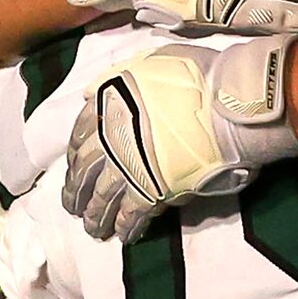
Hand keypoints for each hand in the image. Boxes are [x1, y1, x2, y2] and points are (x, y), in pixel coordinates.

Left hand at [64, 36, 297, 242]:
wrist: (223, 104)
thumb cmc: (197, 77)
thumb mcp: (153, 61)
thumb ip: (127, 76)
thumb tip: (106, 87)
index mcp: (108, 105)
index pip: (80, 135)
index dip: (76, 156)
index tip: (74, 168)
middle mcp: (110, 139)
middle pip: (84, 172)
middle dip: (77, 193)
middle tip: (74, 208)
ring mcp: (127, 167)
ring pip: (102, 198)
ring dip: (97, 216)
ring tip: (94, 230)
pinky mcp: (150, 191)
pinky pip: (133, 214)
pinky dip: (129, 227)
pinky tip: (127, 237)